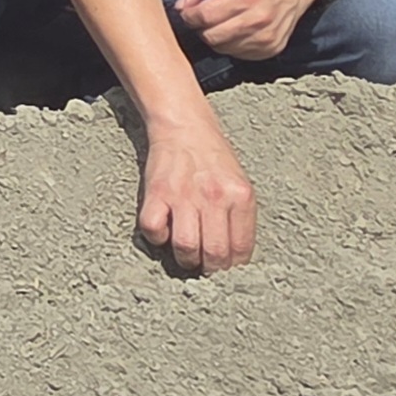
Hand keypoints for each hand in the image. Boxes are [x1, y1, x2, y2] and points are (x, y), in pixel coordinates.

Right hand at [137, 116, 254, 273]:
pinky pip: (154, 229)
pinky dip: (157, 237)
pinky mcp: (156, 192)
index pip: (242, 248)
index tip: (226, 267)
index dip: (233, 266)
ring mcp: (183, 195)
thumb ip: (239, 217)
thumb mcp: (239, 184)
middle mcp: (214, 196)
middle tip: (206, 265)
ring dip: (186, 259)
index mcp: (240, 196)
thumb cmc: (213, 159)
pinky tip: (164, 230)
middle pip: (215, 253)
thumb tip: (234, 256)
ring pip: (186, 246)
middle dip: (211, 268)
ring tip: (187, 255)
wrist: (184, 127)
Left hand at [171, 0, 315, 61]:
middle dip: (201, 28)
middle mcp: (258, 18)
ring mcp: (266, 37)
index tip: (190, 10)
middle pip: (211, 36)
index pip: (203, 16)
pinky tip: (236, 30)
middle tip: (206, 17)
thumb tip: (181, 6)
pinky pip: (238, 55)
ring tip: (223, 22)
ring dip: (216, 37)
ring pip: (222, 48)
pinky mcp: (271, 49)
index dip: (190, 15)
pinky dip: (231, 45)